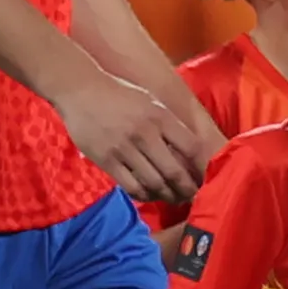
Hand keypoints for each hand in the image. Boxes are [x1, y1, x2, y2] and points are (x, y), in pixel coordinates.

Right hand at [56, 72, 210, 208]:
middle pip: (175, 172)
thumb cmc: (119, 94)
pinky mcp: (107, 160)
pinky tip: (148, 195)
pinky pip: (131, 186)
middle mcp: (146, 133)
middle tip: (191, 197)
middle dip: (187, 189)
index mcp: (160, 117)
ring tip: (172, 198)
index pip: (192, 147)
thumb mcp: (150, 102)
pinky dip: (144, 195)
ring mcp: (125, 148)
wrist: (81, 90)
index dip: (202, 167)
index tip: (206, 177)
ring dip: (167, 196)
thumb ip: (168, 124)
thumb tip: (190, 149)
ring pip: (154, 183)